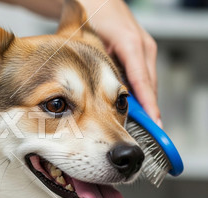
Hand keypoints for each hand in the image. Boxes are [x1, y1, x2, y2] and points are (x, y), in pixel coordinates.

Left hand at [79, 0, 160, 125]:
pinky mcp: (140, 51)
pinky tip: (130, 105)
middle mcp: (142, 48)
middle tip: (145, 132)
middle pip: (147, 87)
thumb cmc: (94, 15)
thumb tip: (106, 90)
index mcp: (132, 46)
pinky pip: (140, 76)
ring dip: (141, 102)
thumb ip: (99, 64)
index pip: (142, 82)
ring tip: (141, 126)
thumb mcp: (92, 40)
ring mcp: (143, 49)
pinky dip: (137, 91)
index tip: (153, 123)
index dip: (148, 105)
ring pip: (144, 83)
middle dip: (147, 110)